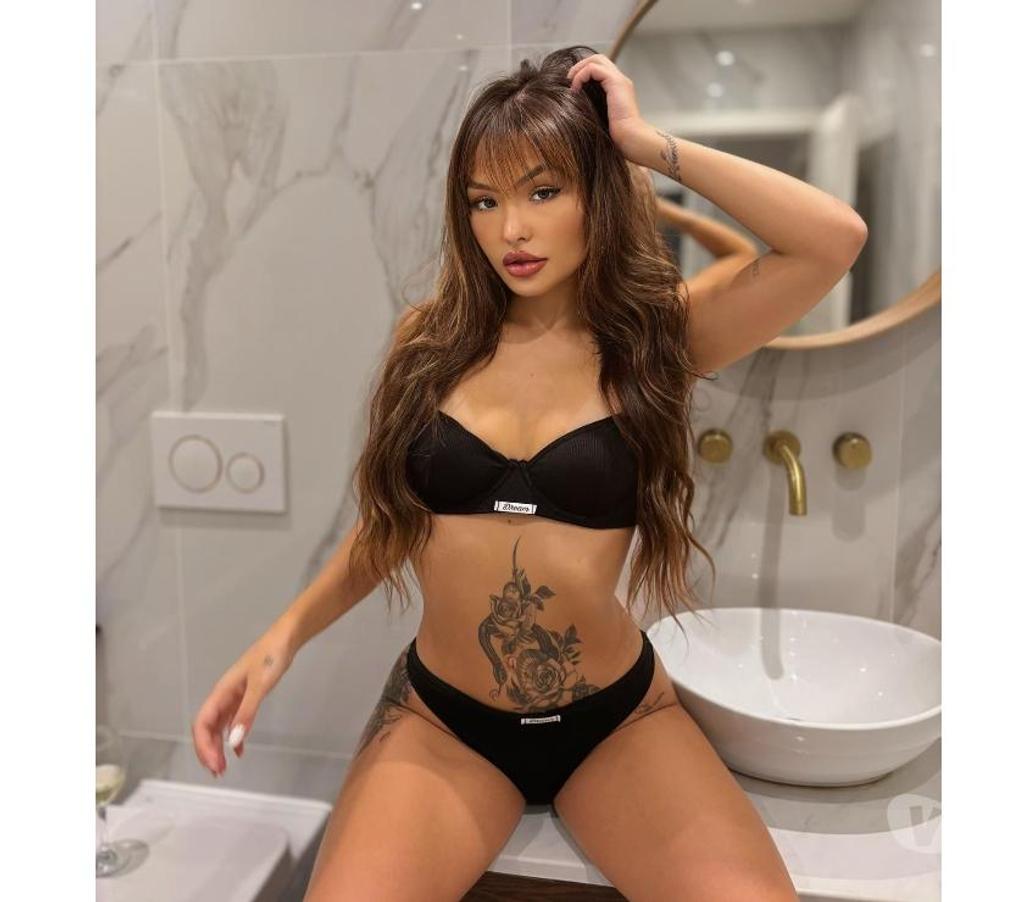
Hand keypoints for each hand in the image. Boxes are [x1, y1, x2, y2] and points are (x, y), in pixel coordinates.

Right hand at [191, 626, 295, 776]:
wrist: (286, 639)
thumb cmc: (271, 657)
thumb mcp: (260, 686)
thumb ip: (246, 713)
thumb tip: (233, 742)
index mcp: (221, 692)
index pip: (202, 723)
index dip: (203, 746)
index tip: (214, 764)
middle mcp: (223, 695)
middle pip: (206, 727)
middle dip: (208, 751)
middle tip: (218, 772)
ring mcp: (234, 696)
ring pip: (218, 726)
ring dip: (218, 747)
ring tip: (223, 767)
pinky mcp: (245, 696)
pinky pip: (233, 721)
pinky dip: (233, 737)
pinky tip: (239, 750)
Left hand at [566, 53, 647, 161]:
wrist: (631, 139)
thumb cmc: (617, 137)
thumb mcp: (600, 119)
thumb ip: (592, 108)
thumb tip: (573, 107)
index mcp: (618, 89)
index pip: (600, 69)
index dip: (583, 72)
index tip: (571, 88)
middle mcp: (620, 81)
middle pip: (598, 59)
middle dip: (580, 66)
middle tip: (568, 80)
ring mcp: (619, 80)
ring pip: (596, 59)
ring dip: (579, 68)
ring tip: (570, 83)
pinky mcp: (616, 82)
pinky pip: (593, 68)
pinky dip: (581, 75)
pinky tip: (575, 89)